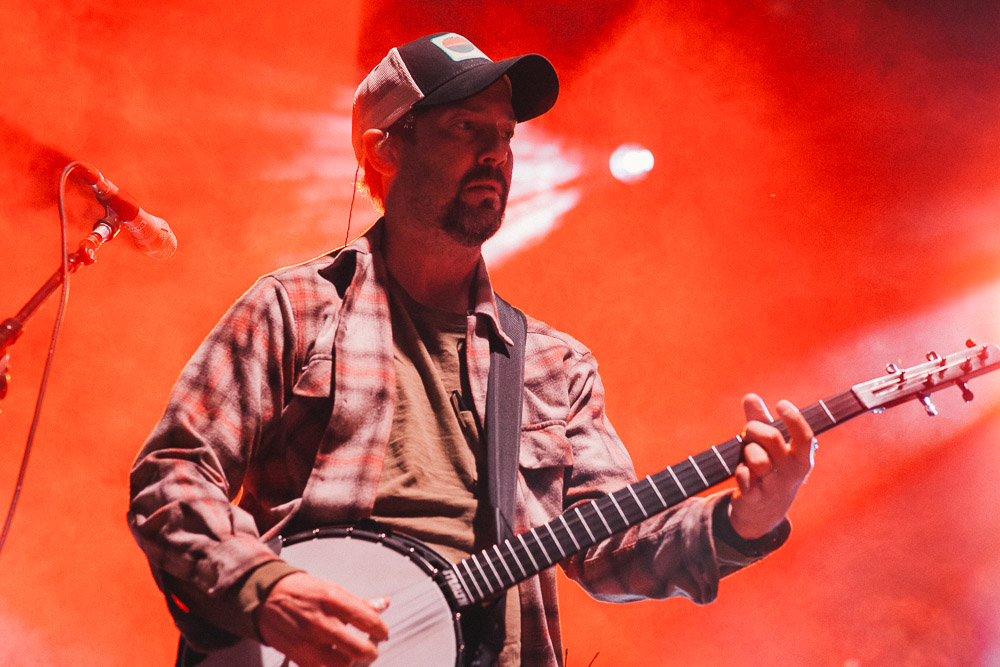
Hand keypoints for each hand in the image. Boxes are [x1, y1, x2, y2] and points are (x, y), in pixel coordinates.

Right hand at [254, 572, 389, 666]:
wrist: (266, 598)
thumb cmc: (301, 592)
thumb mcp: (332, 589)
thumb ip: (359, 602)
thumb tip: (384, 604)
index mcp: (333, 600)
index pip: (369, 620)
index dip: (381, 630)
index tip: (381, 633)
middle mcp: (322, 622)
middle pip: (360, 650)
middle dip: (371, 652)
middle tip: (370, 648)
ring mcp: (310, 642)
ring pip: (344, 666)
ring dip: (353, 663)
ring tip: (353, 656)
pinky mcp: (299, 657)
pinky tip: (335, 660)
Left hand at [728, 394, 815, 539]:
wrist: (763, 514)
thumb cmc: (768, 470)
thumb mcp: (769, 447)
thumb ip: (760, 420)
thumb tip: (750, 396)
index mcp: (801, 458)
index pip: (804, 435)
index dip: (793, 417)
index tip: (780, 403)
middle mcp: (792, 473)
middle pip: (771, 438)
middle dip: (754, 428)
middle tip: (748, 431)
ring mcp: (775, 487)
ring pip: (756, 458)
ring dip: (746, 451)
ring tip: (747, 456)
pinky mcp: (755, 498)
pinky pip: (744, 476)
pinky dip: (739, 471)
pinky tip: (742, 472)